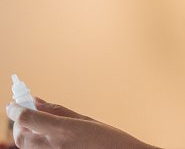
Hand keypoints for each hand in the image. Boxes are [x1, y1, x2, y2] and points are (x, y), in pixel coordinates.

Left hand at [6, 98, 157, 148]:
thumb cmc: (110, 140)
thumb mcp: (85, 120)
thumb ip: (58, 111)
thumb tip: (36, 101)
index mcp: (63, 130)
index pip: (26, 118)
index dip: (16, 109)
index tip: (14, 103)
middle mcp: (54, 146)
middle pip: (21, 135)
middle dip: (20, 123)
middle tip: (27, 113)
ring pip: (26, 146)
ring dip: (27, 134)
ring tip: (39, 125)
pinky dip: (36, 144)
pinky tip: (48, 137)